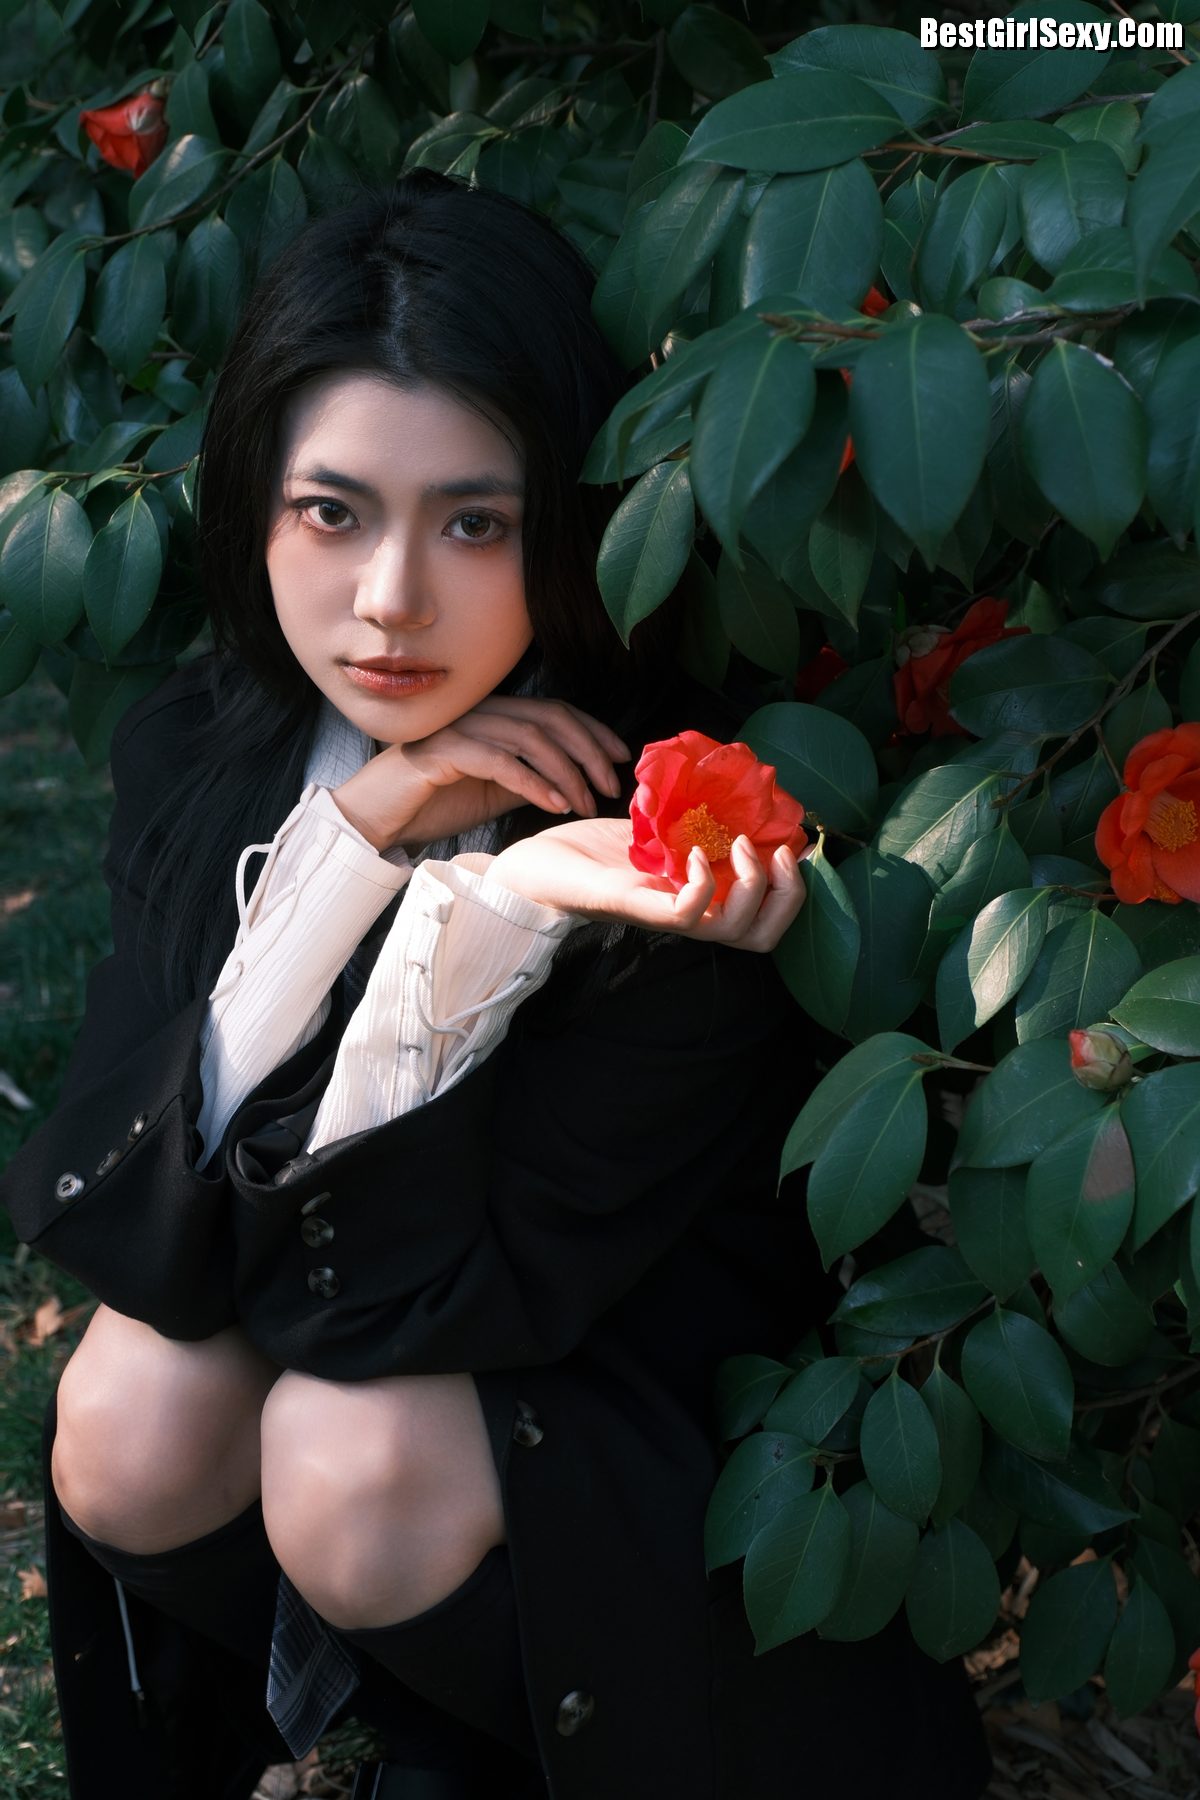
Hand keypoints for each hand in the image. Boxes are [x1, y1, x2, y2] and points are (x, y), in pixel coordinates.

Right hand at [331, 695, 631, 851]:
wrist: (376, 818)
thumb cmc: (432, 803)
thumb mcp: (491, 790)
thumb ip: (526, 777)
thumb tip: (571, 781)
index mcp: (492, 716)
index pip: (553, 710)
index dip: (592, 729)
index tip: (620, 756)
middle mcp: (478, 713)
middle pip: (548, 718)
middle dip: (588, 750)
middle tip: (611, 784)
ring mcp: (459, 729)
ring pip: (528, 739)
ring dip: (565, 772)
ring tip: (584, 802)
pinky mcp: (442, 753)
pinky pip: (498, 762)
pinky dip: (532, 783)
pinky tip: (554, 805)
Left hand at [488, 818, 806, 952]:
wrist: (541, 864)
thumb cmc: (599, 849)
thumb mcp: (663, 829)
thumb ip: (700, 821)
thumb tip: (739, 787)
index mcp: (703, 902)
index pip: (766, 921)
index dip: (792, 892)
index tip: (791, 846)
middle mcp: (690, 916)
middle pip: (762, 937)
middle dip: (787, 896)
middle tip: (774, 851)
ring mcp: (665, 916)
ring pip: (734, 931)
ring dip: (752, 885)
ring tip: (740, 844)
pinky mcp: (636, 907)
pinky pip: (686, 917)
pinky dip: (702, 885)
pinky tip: (692, 855)